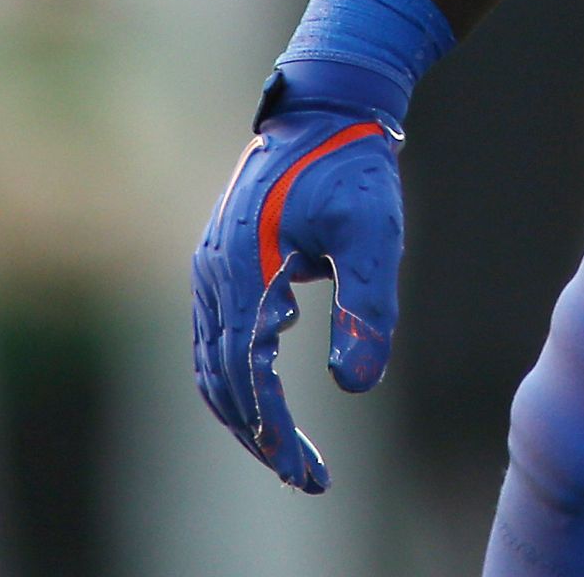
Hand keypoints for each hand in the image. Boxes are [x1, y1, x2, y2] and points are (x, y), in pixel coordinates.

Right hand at [188, 88, 404, 490]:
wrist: (324, 105)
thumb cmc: (353, 167)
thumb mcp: (375, 233)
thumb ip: (368, 307)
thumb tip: (356, 386)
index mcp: (243, 269)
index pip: (248, 375)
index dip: (275, 430)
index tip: (307, 473)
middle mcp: (212, 274)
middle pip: (220, 381)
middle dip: (260, 437)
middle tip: (308, 479)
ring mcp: (208, 268)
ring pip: (212, 365)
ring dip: (247, 414)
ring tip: (292, 455)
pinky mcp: (217, 262)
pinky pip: (216, 338)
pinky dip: (238, 378)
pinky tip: (276, 390)